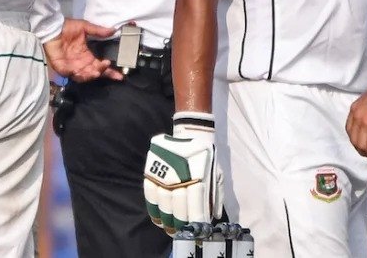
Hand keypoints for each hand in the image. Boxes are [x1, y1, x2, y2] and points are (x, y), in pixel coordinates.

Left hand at [43, 19, 123, 81]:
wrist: (53, 27)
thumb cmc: (68, 27)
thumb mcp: (85, 27)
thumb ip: (98, 31)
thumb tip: (113, 30)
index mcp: (87, 56)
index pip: (100, 66)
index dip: (109, 72)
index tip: (119, 75)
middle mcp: (81, 63)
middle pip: (94, 73)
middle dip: (101, 72)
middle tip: (105, 66)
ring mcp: (71, 67)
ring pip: (84, 76)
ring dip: (90, 75)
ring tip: (96, 71)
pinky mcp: (62, 67)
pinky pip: (70, 75)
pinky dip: (76, 74)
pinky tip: (80, 71)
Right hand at [144, 113, 223, 234]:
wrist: (191, 132)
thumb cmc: (206, 156)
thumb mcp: (217, 174)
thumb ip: (216, 197)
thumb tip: (213, 218)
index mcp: (199, 180)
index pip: (195, 210)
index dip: (196, 225)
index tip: (197, 235)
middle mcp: (180, 179)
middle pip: (177, 211)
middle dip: (180, 226)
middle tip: (181, 233)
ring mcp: (164, 174)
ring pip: (163, 205)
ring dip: (166, 220)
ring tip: (169, 228)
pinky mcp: (152, 169)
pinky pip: (149, 193)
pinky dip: (153, 206)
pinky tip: (157, 214)